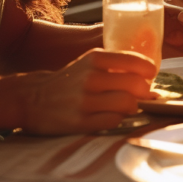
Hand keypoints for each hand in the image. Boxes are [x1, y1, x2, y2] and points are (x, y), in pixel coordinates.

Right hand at [16, 49, 156, 134]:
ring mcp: (85, 101)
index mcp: (95, 59)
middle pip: (137, 85)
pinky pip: (114, 121)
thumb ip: (116, 66)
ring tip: (126, 107)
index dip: (149, 71)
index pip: (136, 62)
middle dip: (145, 92)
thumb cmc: (69, 80)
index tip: (149, 77)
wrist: (32, 98)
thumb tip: (150, 78)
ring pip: (128, 104)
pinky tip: (112, 116)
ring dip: (133, 107)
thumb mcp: (89, 63)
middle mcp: (91, 78)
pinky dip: (118, 120)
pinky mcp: (80, 122)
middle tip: (140, 95)